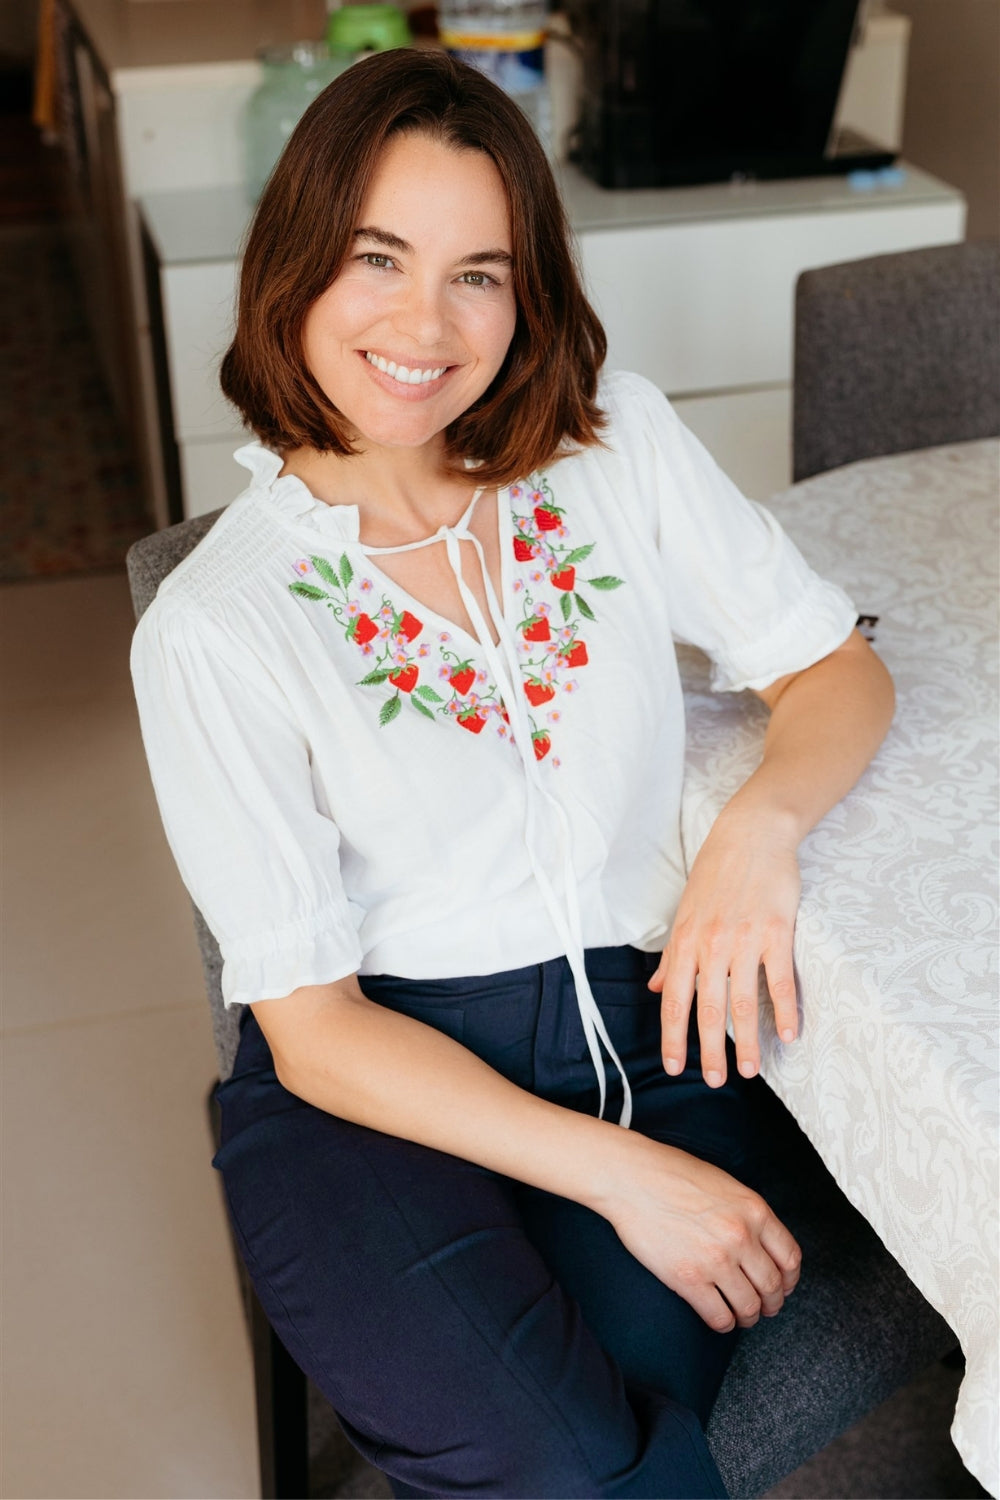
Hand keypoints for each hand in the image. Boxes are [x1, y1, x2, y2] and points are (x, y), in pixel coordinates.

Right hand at [602, 1134, 800, 1331]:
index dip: (789, 1279)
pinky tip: (719, 1317)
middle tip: (764, 1307)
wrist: (631, 1177)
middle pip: (773, 1286)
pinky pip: (719, 1316)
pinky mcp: (688, 1279)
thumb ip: (746, 1213)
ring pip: (749, 1306)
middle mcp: (741, 1236)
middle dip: (771, 1303)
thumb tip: (760, 1242)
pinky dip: (723, 1323)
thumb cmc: (671, 1173)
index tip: (783, 1286)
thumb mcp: (724, 1184)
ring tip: (741, 1315)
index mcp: (754, 1210)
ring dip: (748, 1316)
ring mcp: (716, 1260)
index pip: (790, 1257)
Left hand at [649, 810, 801, 1086]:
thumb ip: (673, 955)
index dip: (673, 1037)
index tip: (675, 1068)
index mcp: (686, 942)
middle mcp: (710, 944)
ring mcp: (744, 939)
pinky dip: (783, 1010)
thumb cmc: (716, 874)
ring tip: (752, 1070)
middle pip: (707, 1008)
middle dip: (709, 1050)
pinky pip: (779, 979)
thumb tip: (658, 990)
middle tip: (714, 1082)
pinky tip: (787, 1035)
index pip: (676, 1001)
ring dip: (748, 1040)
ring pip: (742, 1000)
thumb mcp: (685, 912)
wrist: (750, 834)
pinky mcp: (776, 931)